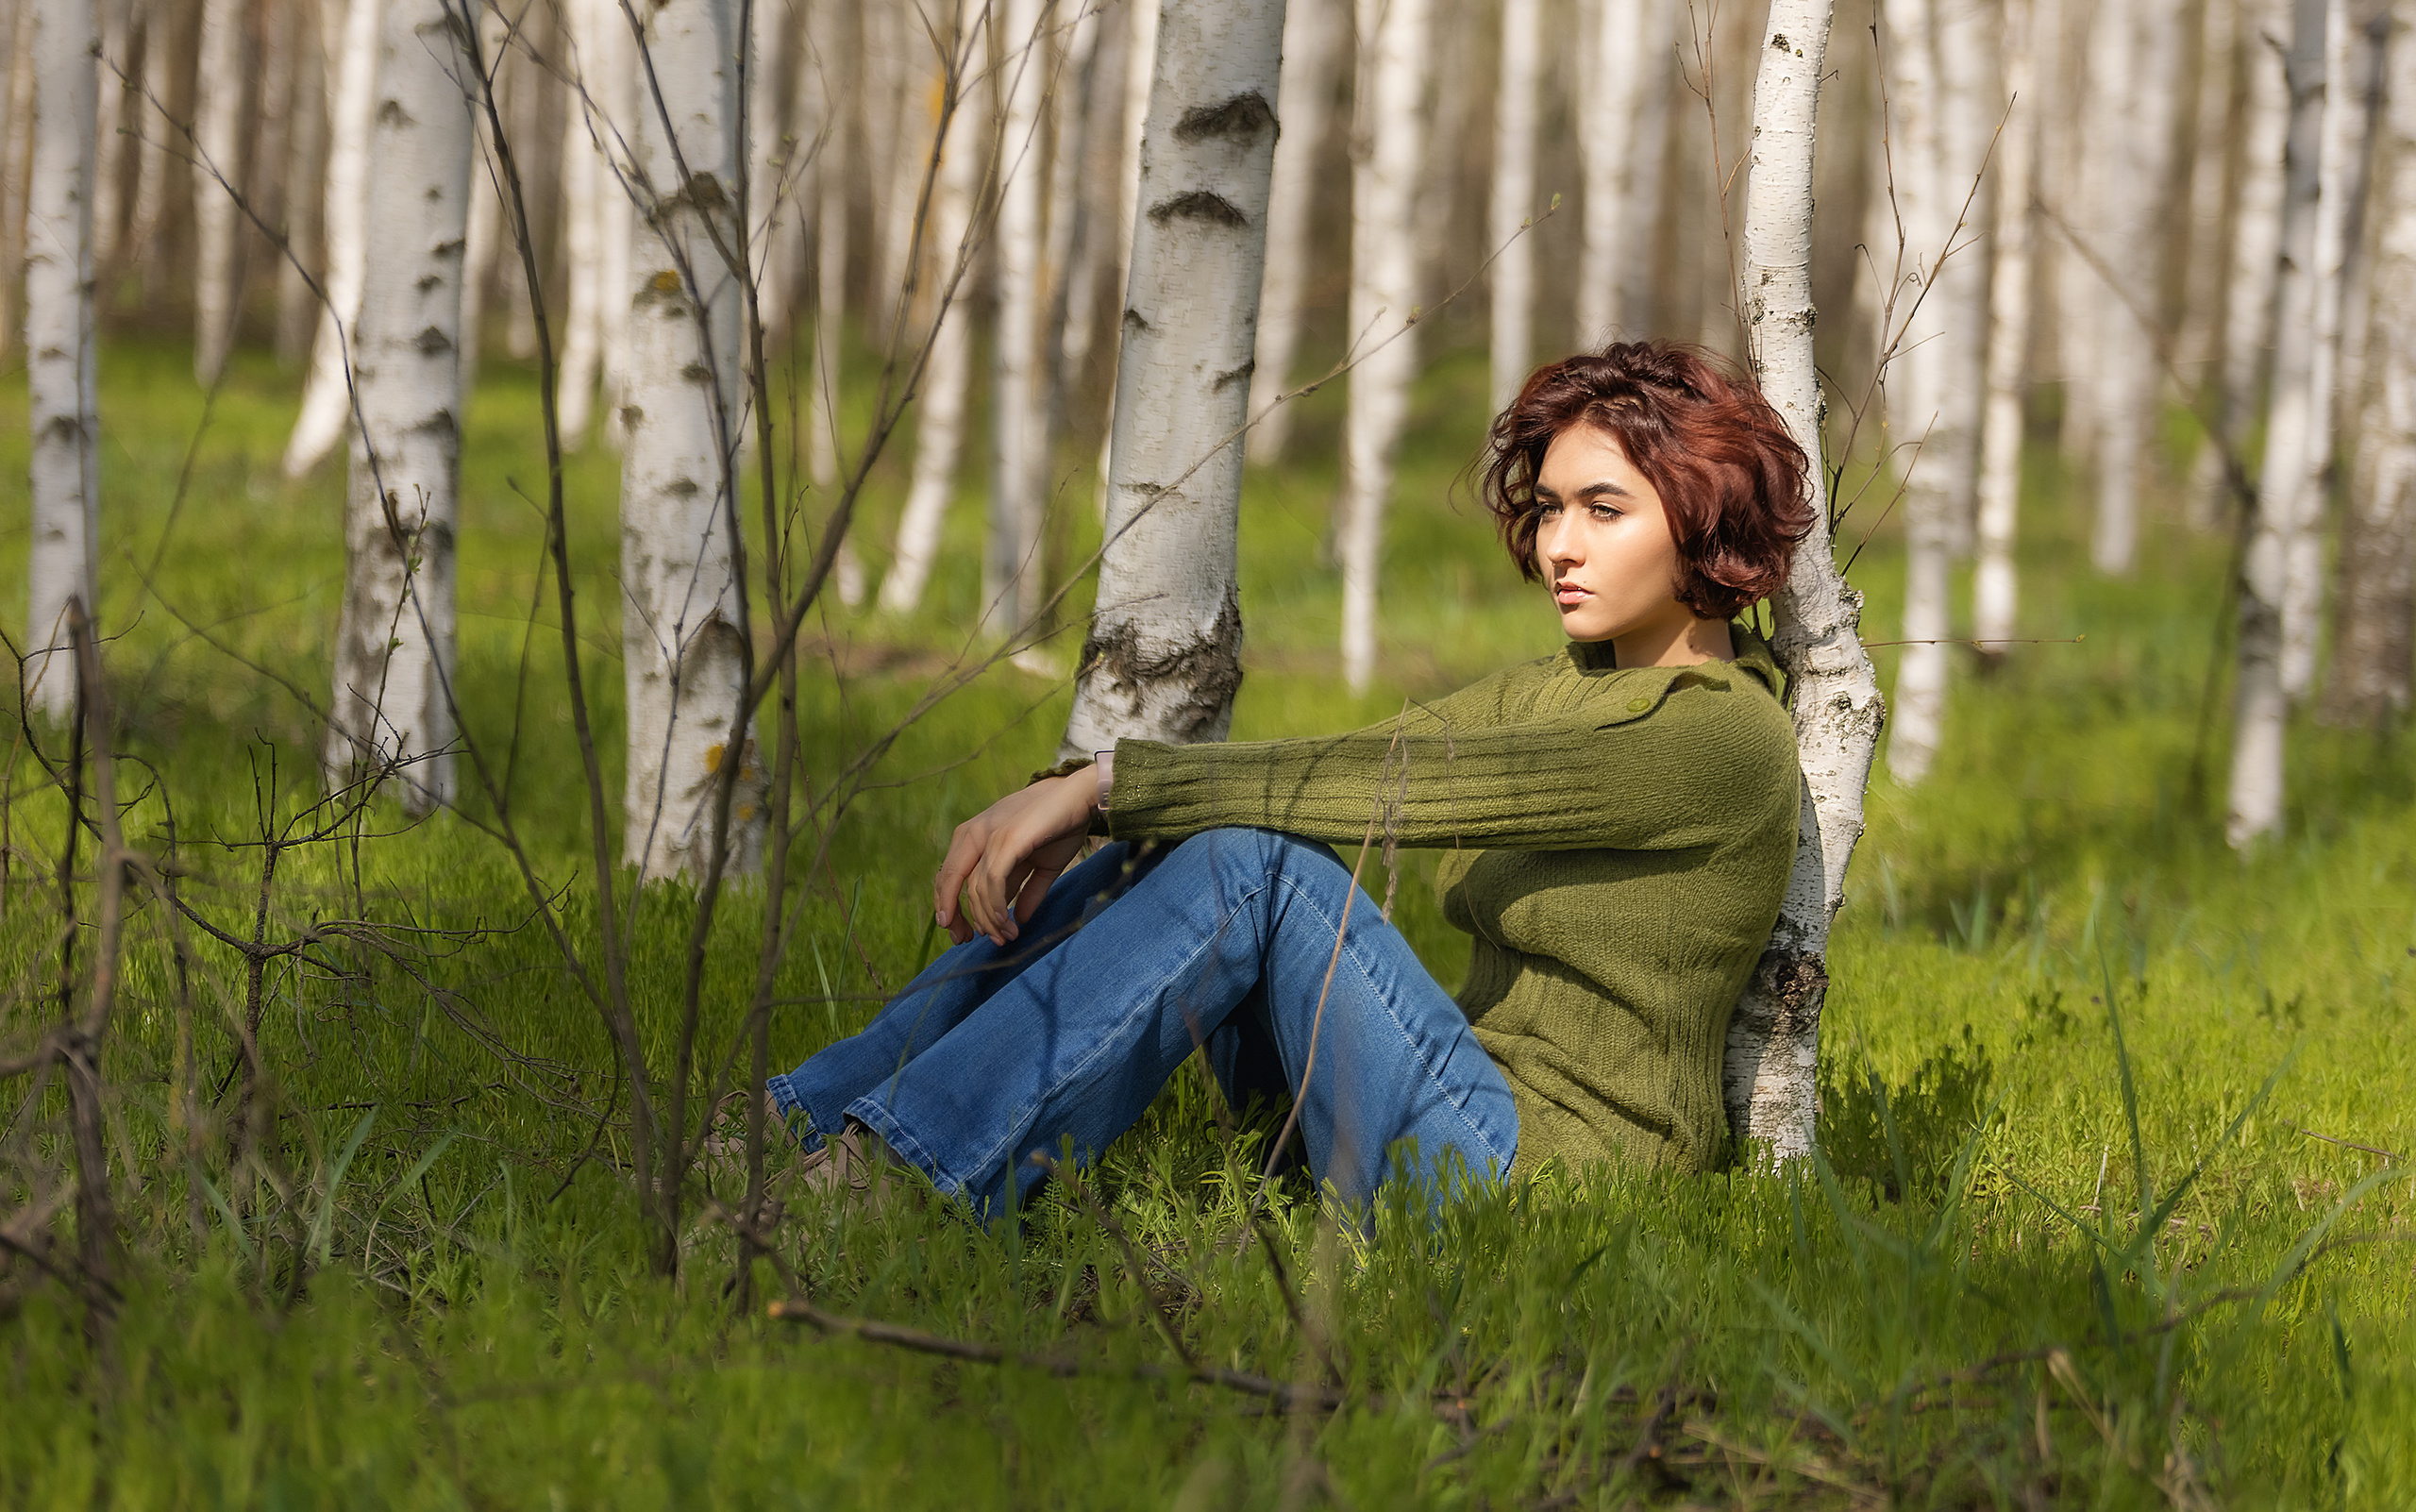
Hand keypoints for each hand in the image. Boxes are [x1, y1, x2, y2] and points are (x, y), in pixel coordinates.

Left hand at [933, 770, 1096, 945]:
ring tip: (1004, 937)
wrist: (1081, 797)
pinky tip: (1005, 923)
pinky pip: (992, 881)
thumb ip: (1025, 890)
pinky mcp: (1006, 840)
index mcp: (974, 836)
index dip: (951, 906)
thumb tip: (1017, 920)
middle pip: (948, 881)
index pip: (948, 875)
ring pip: (974, 888)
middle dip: (956, 916)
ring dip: (988, 919)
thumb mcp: (1039, 865)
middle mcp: (974, 834)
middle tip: (968, 942)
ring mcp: (989, 835)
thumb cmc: (1061, 826)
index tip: (962, 933)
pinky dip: (995, 907)